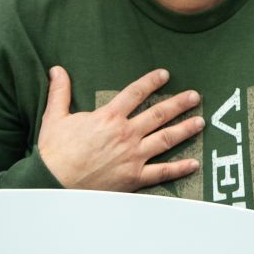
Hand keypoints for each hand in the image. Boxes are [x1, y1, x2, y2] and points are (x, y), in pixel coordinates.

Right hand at [37, 67, 203, 190]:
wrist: (52, 184)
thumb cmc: (54, 152)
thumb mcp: (55, 117)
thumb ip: (60, 92)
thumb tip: (56, 69)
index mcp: (109, 117)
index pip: (135, 93)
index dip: (151, 81)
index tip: (165, 74)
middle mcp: (126, 134)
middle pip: (159, 114)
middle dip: (179, 103)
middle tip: (195, 96)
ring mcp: (133, 157)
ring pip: (166, 139)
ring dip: (185, 129)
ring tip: (200, 122)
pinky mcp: (134, 178)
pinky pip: (162, 172)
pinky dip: (179, 169)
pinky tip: (193, 164)